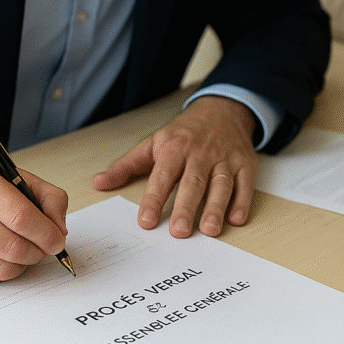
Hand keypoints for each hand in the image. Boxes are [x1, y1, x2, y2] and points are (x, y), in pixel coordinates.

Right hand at [0, 161, 67, 282]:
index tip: (57, 240)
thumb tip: (59, 229)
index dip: (47, 233)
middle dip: (38, 252)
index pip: (21, 216)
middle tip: (43, 248)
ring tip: (22, 252)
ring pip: (2, 269)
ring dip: (21, 265)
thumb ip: (45, 196)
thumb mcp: (8, 178)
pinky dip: (1, 272)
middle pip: (13, 247)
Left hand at [92, 96, 257, 237]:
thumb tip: (99, 183)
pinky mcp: (245, 164)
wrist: (221, 110)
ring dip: (215, 207)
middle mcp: (200, 154)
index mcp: (174, 148)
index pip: (162, 176)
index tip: (146, 222)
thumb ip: (126, 166)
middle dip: (185, 207)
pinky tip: (236, 219)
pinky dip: (242, 202)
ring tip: (209, 230)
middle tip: (178, 232)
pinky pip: (245, 184)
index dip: (154, 199)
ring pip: (220, 184)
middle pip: (192, 183)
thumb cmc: (184, 133)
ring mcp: (224, 159)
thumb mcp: (152, 144)